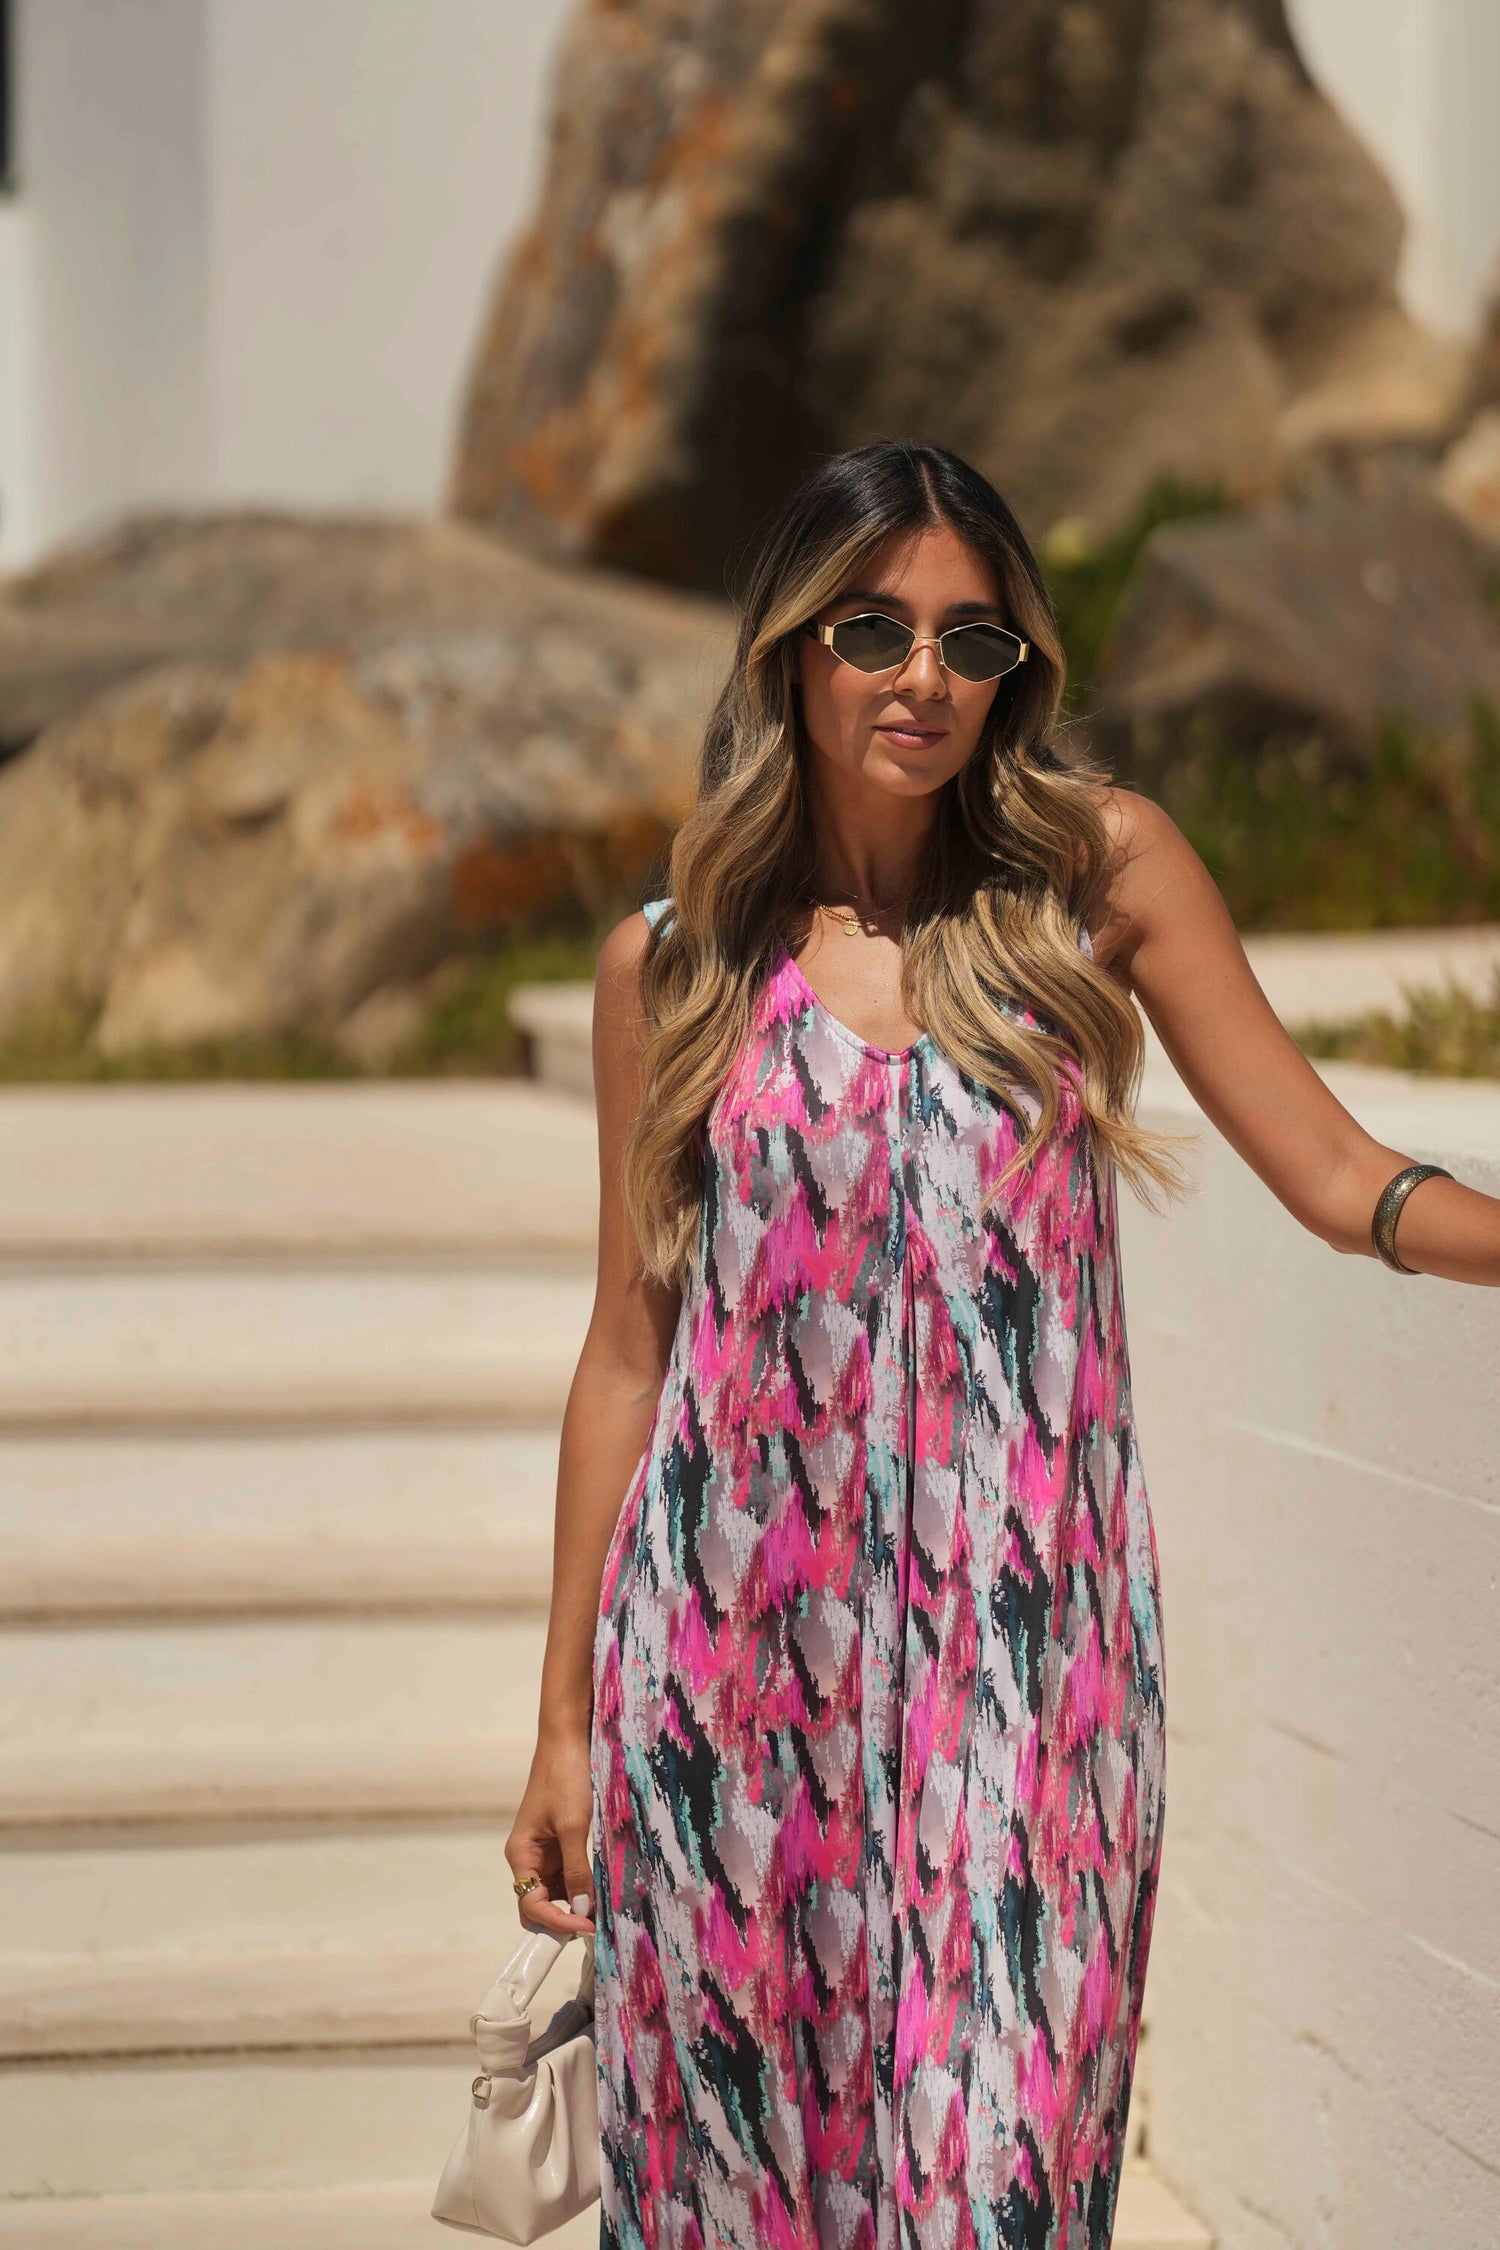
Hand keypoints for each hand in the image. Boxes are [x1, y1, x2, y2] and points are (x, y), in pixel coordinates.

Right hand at [504, 1726, 596, 1935]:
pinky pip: (566, 1873)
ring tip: (604, 1910)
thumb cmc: (565, 1778)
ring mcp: (543, 1850)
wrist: (568, 1740)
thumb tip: (582, 1909)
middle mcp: (527, 1857)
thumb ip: (576, 1870)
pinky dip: (581, 1884)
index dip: (558, 1920)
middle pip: (538, 1904)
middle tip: (596, 1927)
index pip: (531, 1905)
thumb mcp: (573, 1826)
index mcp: (520, 1854)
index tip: (588, 1927)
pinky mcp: (559, 1841)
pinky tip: (601, 1887)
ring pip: (555, 1891)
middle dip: (563, 1917)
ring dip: (575, 1902)